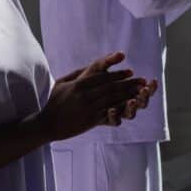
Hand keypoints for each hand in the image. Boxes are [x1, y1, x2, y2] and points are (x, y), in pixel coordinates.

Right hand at [40, 52, 156, 141]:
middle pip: (111, 87)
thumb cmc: (54, 102)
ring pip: (113, 99)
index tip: (130, 72)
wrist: (48, 124)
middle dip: (129, 83)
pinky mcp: (91, 120)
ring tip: (141, 91)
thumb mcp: (62, 82)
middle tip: (142, 81)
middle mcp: (85, 95)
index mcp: (78, 85)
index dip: (118, 74)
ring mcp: (89, 108)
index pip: (103, 77)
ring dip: (129, 94)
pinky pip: (110, 112)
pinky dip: (122, 107)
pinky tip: (131, 105)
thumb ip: (77, 73)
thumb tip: (93, 67)